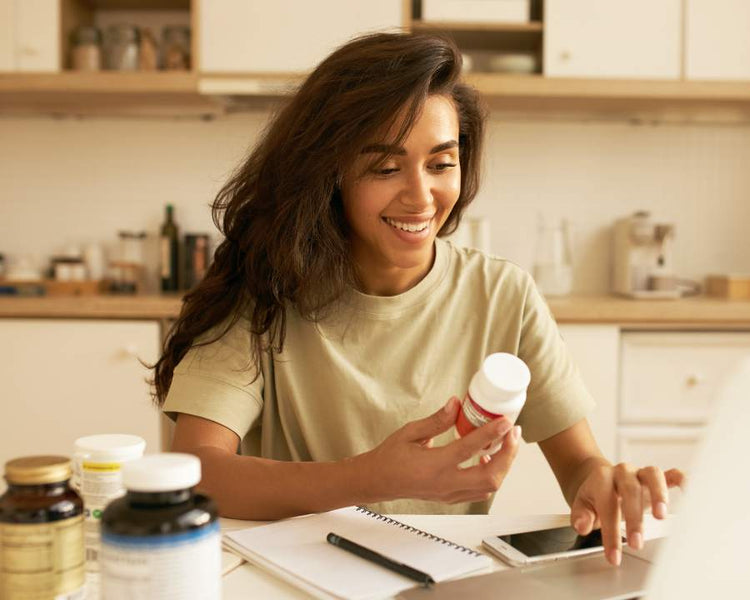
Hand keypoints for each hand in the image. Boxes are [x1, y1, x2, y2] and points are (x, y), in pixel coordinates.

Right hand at [360, 396, 521, 503]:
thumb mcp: (409, 433)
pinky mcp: (452, 497)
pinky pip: (480, 491)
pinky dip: (491, 475)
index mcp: (432, 465)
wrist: (379, 481)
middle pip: (489, 477)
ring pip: (488, 487)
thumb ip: (435, 420)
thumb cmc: (391, 456)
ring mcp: (449, 494)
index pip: (468, 450)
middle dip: (508, 455)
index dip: (491, 434)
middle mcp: (444, 484)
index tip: (505, 422)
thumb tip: (456, 403)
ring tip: (506, 443)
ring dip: (503, 465)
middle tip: (513, 433)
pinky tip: (490, 458)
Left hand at [570, 461, 684, 565]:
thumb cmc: (595, 496)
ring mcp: (641, 472)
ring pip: (652, 475)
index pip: (607, 504)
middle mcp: (623, 471)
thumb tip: (582, 526)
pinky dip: (684, 481)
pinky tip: (691, 493)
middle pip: (630, 490)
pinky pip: (674, 474)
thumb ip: (581, 516)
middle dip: (634, 519)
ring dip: (659, 494)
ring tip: (661, 516)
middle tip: (636, 543)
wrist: (601, 479)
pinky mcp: (658, 477)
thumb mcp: (582, 506)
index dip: (610, 532)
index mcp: (602, 478)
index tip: (614, 555)